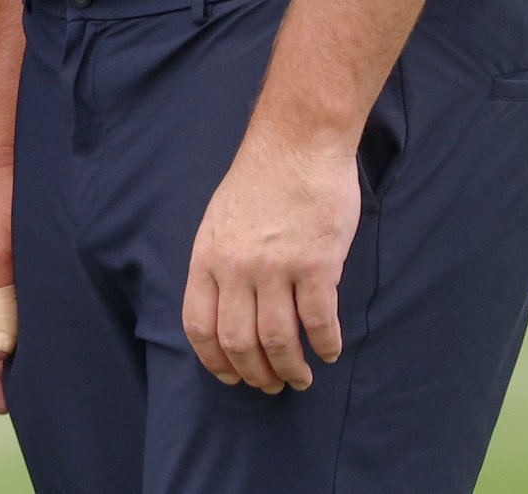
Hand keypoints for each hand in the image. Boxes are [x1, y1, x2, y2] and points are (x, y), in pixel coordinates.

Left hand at [182, 130, 360, 392]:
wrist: (298, 141)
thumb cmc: (262, 179)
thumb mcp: (220, 220)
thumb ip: (219, 263)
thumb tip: (228, 309)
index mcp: (207, 257)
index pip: (199, 326)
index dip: (215, 362)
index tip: (231, 377)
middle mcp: (235, 267)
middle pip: (238, 342)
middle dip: (255, 374)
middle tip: (271, 385)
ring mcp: (276, 267)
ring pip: (278, 341)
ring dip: (290, 369)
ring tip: (301, 378)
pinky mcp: (316, 264)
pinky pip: (319, 322)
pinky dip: (325, 346)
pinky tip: (328, 352)